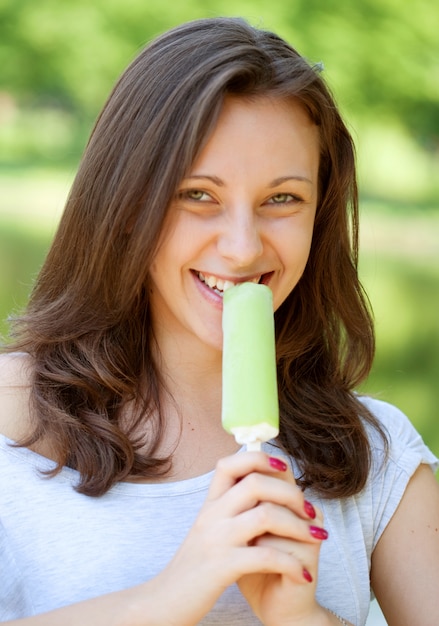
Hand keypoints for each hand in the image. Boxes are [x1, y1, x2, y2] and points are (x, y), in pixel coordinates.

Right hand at [152, 452, 326, 624]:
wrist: (165, 602)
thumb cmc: (193, 567)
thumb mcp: (206, 529)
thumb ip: (227, 507)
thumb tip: (255, 485)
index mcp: (209, 504)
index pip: (231, 464)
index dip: (260, 458)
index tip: (283, 467)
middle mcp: (211, 515)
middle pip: (256, 483)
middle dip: (291, 492)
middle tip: (309, 509)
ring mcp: (216, 540)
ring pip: (266, 515)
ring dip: (298, 525)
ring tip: (316, 537)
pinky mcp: (223, 567)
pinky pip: (266, 556)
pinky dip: (291, 564)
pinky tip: (303, 574)